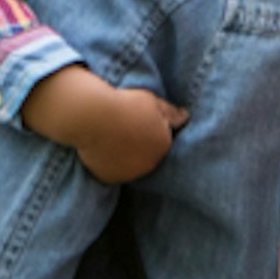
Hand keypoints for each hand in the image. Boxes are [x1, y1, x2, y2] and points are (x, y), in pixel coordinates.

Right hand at [23, 63, 186, 183]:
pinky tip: (102, 148)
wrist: (92, 116)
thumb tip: (186, 117)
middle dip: (139, 144)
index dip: (150, 129)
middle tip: (124, 129)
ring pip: (130, 165)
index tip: (137, 120)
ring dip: (125, 156)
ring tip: (112, 138)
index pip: (162, 140)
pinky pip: (112, 170)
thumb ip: (171, 112)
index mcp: (163, 144)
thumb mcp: (152, 101)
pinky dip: (109, 162)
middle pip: (147, 155)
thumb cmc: (124, 104)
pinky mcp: (110, 177)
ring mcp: (129, 173)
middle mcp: (150, 163)